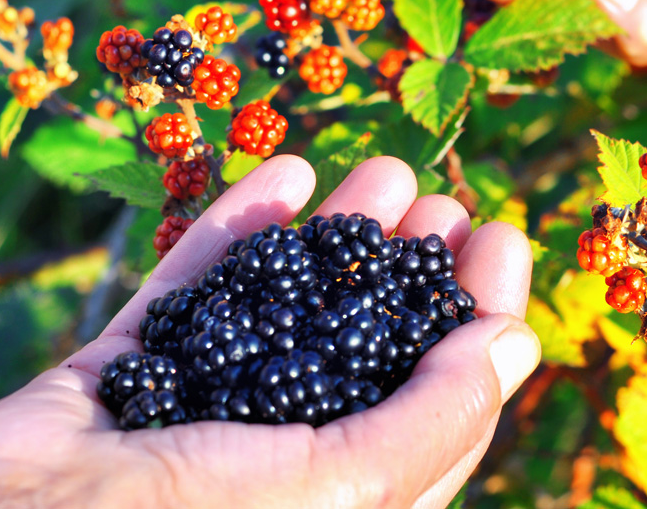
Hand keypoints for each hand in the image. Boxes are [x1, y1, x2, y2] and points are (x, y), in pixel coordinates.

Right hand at [0, 156, 538, 508]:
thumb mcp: (343, 486)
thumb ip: (433, 416)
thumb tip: (516, 343)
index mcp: (351, 496)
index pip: (441, 401)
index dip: (478, 317)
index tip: (499, 236)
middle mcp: (285, 453)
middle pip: (369, 344)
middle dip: (410, 266)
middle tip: (440, 200)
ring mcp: (204, 408)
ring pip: (285, 306)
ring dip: (337, 235)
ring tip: (384, 170)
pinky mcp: (131, 373)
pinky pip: (192, 288)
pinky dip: (238, 231)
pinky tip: (287, 174)